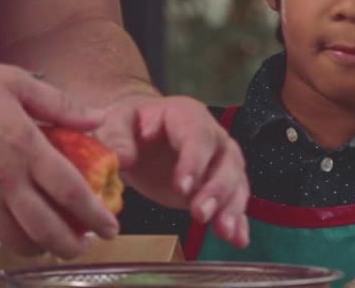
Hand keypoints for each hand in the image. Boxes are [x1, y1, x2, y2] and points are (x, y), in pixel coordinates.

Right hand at [0, 56, 118, 258]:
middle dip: (71, 246)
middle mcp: (1, 180)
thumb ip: (61, 105)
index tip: (109, 228)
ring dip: (38, 246)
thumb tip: (97, 118)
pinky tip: (9, 230)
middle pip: (45, 229)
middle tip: (83, 246)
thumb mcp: (16, 83)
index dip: (95, 216)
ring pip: (13, 240)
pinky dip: (0, 239)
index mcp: (24, 148)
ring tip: (51, 241)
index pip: (71, 193)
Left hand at [95, 93, 249, 247]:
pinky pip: (234, 201)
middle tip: (201, 214)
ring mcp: (219, 162)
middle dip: (217, 189)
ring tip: (224, 232)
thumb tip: (124, 158)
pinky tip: (237, 239)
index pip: (198, 136)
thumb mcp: (116, 123)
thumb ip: (117, 137)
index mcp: (187, 115)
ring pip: (236, 181)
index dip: (194, 161)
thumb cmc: (129, 125)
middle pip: (226, 160)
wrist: (138, 135)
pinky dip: (238, 220)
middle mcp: (212, 136)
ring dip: (231, 207)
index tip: (183, 187)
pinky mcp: (216, 186)